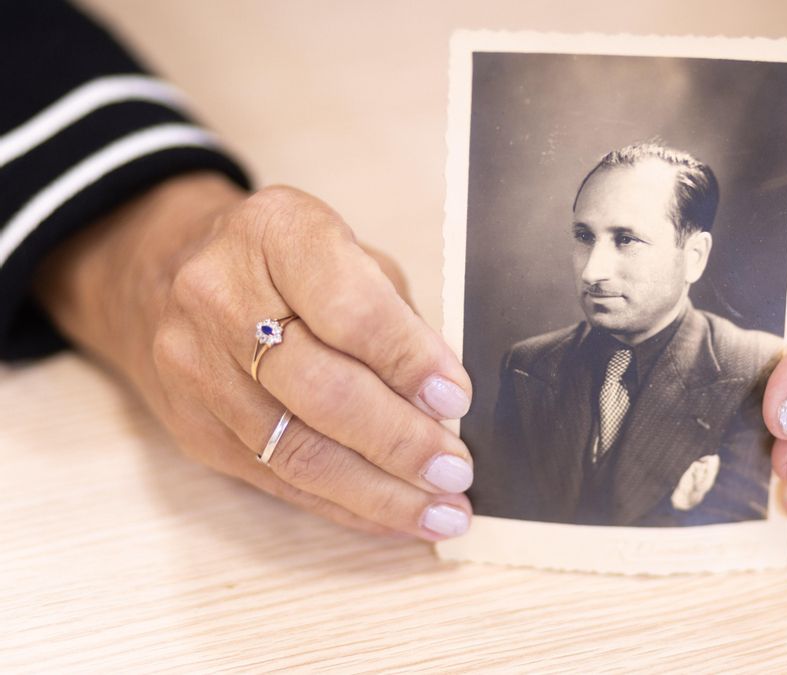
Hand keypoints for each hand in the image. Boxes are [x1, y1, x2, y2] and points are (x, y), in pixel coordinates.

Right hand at [35, 173, 474, 539]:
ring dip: (379, 492)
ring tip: (440, 511)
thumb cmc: (287, 264)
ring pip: (296, 450)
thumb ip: (395, 317)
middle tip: (455, 469)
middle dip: (399, 441)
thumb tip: (442, 402)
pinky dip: (345, 505)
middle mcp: (220, 296)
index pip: (348, 309)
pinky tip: (394, 516)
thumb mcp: (348, 253)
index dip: (407, 361)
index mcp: (274, 233)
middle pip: (319, 389)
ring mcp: (195, 367)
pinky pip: (277, 481)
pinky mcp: (192, 427)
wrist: (164, 274)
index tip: (455, 399)